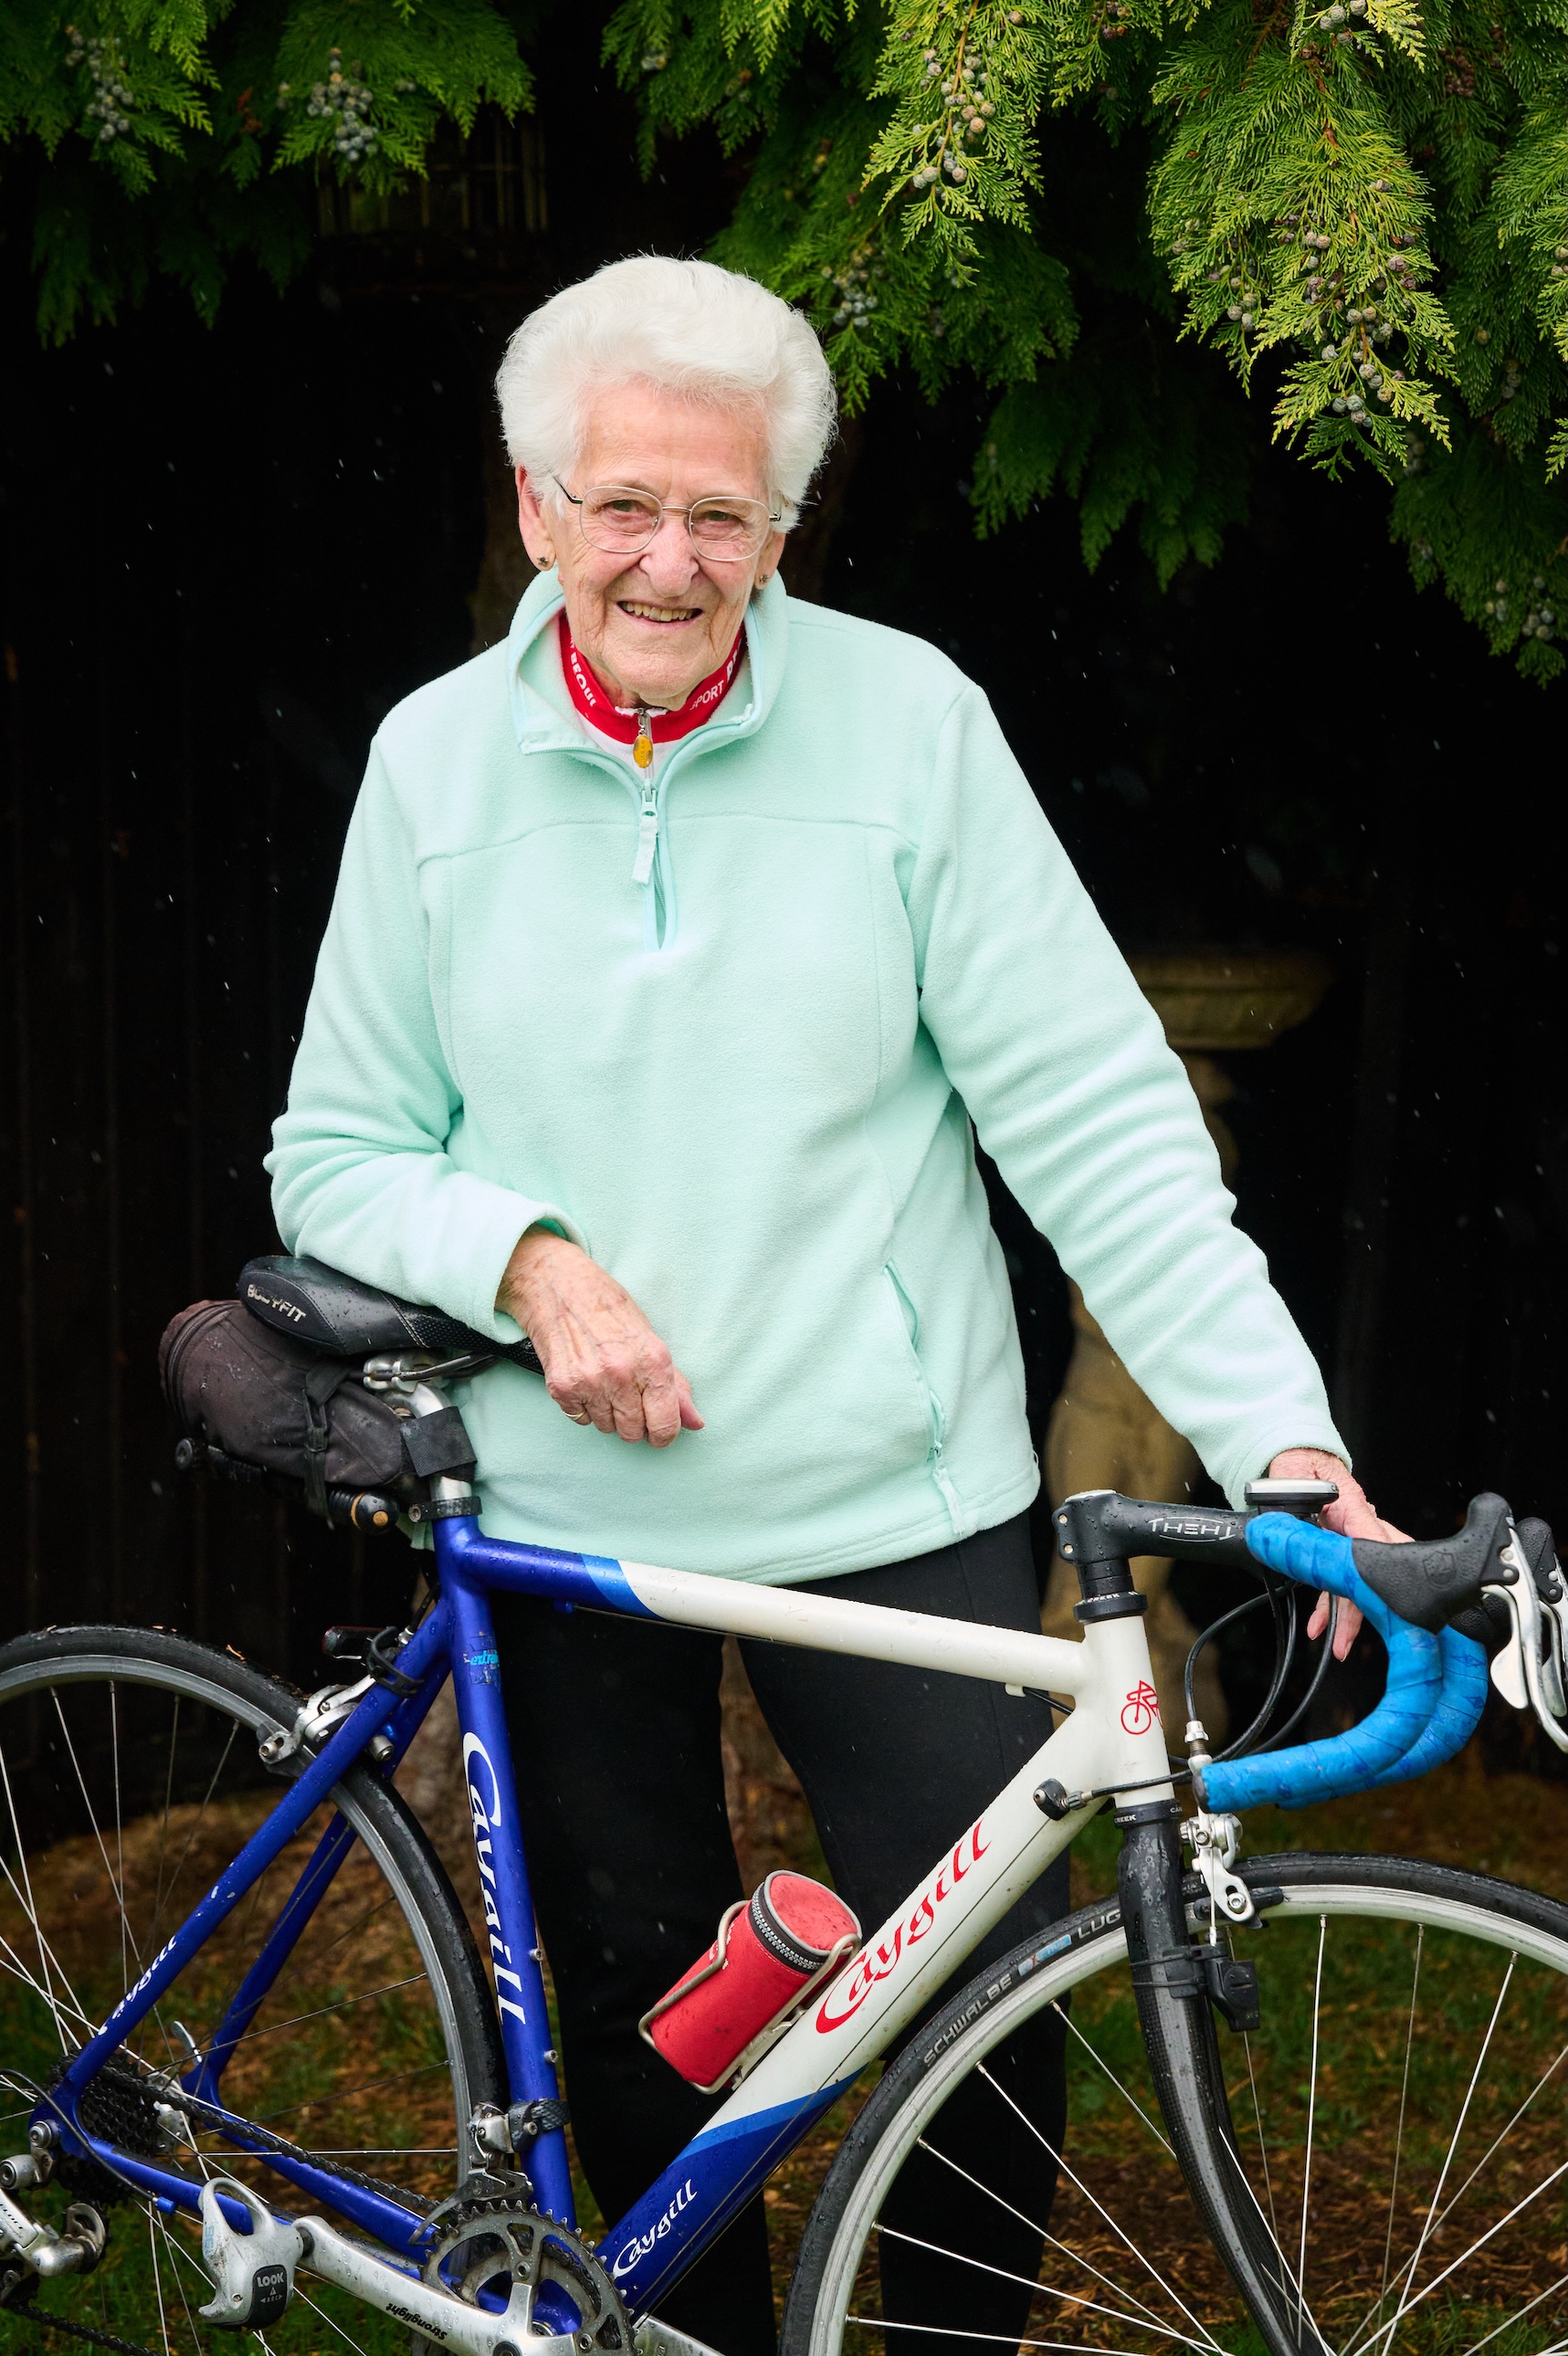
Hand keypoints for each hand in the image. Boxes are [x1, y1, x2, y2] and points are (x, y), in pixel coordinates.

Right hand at [497, 1228, 703, 1447]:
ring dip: (608, 1413)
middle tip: (628, 1395)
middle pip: (634, 1432)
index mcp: (653, 1359)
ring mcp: (589, 1382)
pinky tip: (585, 1380)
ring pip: (607, 1428)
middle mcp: (622, 1373)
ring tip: (604, 1381)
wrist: (558, 1286)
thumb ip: (675, 1384)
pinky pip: (581, 1420)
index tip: (659, 1431)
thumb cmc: (608, 1308)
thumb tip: (695, 1422)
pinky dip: (584, 1407)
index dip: (665, 1434)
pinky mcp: (562, 1388)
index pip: (665, 1424)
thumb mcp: (650, 1339)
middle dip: (634, 1422)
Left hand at [1267, 1447, 1412, 1660]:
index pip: (1370, 1537)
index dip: (1373, 1566)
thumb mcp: (1294, 1481)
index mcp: (1353, 1506)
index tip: (1373, 1594)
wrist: (1296, 1461)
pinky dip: (1334, 1605)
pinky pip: (1343, 1581)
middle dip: (1366, 1606)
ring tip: (1339, 1644)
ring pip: (1360, 1582)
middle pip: (1373, 1568)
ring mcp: (1354, 1539)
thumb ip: (1295, 1501)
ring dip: (1349, 1615)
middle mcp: (1360, 1525)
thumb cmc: (1298, 1466)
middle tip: (1351, 1637)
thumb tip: (1287, 1529)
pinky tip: (1321, 1625)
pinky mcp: (1343, 1551)